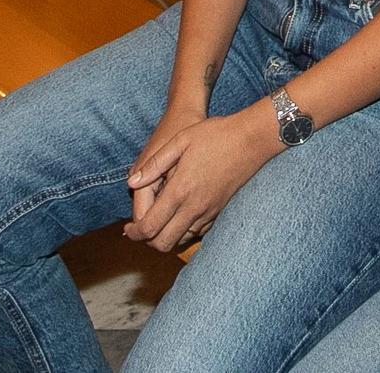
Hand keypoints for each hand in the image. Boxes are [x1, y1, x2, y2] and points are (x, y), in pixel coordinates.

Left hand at [125, 106, 279, 250]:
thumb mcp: (180, 141)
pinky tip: (178, 217)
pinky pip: (197, 233)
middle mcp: (194, 207)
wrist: (252, 140)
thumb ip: (154, 164)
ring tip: (157, 223)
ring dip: (165, 237)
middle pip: (164, 243)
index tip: (127, 230)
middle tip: (140, 230)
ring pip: (181, 241)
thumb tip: (131, 183)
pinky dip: (182, 232)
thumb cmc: (215, 135)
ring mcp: (208, 211)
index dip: (134, 233)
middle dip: (147, 241)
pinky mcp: (219, 211)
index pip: (150, 226)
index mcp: (180, 190)